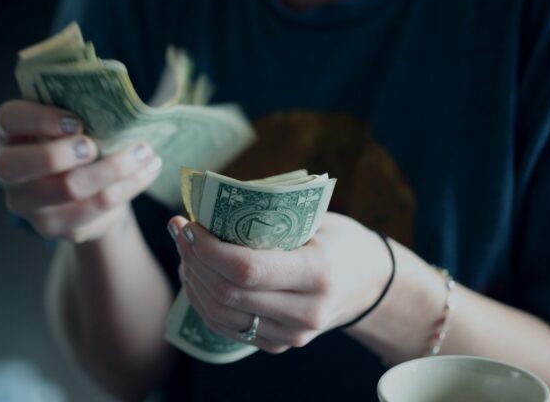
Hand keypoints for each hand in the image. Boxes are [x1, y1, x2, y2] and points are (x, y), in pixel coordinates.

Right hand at [0, 100, 162, 241]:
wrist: (82, 191)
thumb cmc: (75, 141)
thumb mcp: (69, 122)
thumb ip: (80, 109)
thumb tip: (117, 100)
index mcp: (9, 133)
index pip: (9, 119)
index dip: (39, 119)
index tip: (77, 121)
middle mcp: (7, 171)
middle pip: (19, 165)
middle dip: (60, 154)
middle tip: (95, 146)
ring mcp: (28, 204)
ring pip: (67, 188)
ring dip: (113, 168)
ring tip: (144, 152)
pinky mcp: (55, 227)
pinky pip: (95, 208)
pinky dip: (128, 186)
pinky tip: (148, 170)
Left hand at [169, 212, 392, 353]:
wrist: (369, 284)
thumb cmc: (339, 240)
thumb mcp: (316, 219)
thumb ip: (269, 216)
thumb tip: (209, 204)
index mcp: (318, 273)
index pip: (247, 269)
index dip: (208, 249)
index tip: (189, 224)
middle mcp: (306, 312)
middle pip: (227, 293)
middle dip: (194, 260)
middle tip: (180, 231)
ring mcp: (292, 335)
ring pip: (220, 314)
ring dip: (193, 280)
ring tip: (185, 251)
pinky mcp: (278, 344)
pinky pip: (226, 327)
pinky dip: (203, 300)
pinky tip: (196, 274)